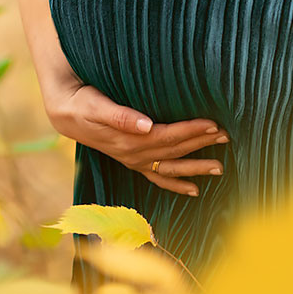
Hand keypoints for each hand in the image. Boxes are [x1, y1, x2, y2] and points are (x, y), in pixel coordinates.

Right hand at [46, 80, 228, 197]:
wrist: (65, 114)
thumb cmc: (82, 103)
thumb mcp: (97, 105)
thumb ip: (120, 116)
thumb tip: (146, 125)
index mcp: (129, 140)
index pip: (168, 136)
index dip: (191, 131)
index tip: (213, 124)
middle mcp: (134, 154)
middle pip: (174, 152)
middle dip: (201, 145)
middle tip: (227, 136)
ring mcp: (133, 160)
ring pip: (170, 167)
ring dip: (195, 166)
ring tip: (220, 167)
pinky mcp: (132, 160)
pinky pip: (157, 178)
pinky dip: (176, 185)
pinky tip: (193, 190)